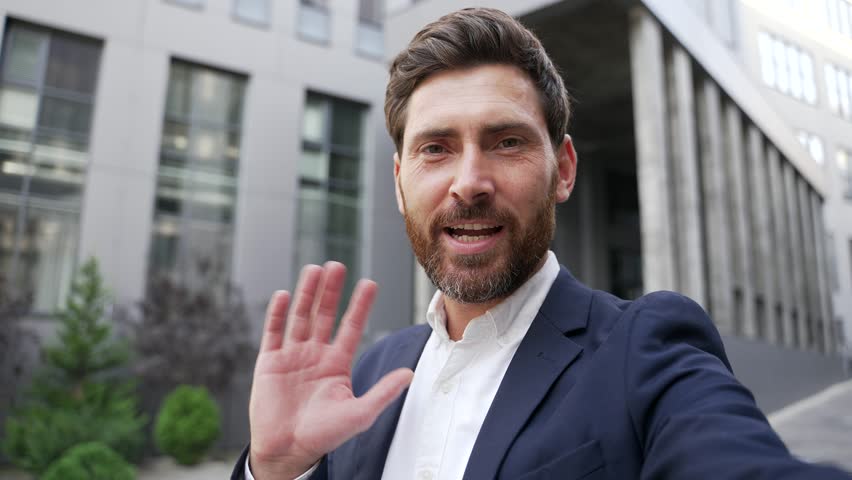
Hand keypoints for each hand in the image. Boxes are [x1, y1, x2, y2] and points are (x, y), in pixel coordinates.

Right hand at [248, 262, 413, 478]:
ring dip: (306, 294)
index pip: (350, 326)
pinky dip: (277, 313)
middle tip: (338, 265)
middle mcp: (315, 354)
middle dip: (331, 290)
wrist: (287, 450)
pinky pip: (273, 332)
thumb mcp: (359, 413)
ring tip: (314, 270)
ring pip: (300, 317)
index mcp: (337, 363)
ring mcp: (292, 355)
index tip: (369, 283)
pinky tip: (283, 294)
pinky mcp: (269, 362)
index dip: (360, 305)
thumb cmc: (324, 436)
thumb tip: (409, 374)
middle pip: (324, 314)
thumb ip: (383, 392)